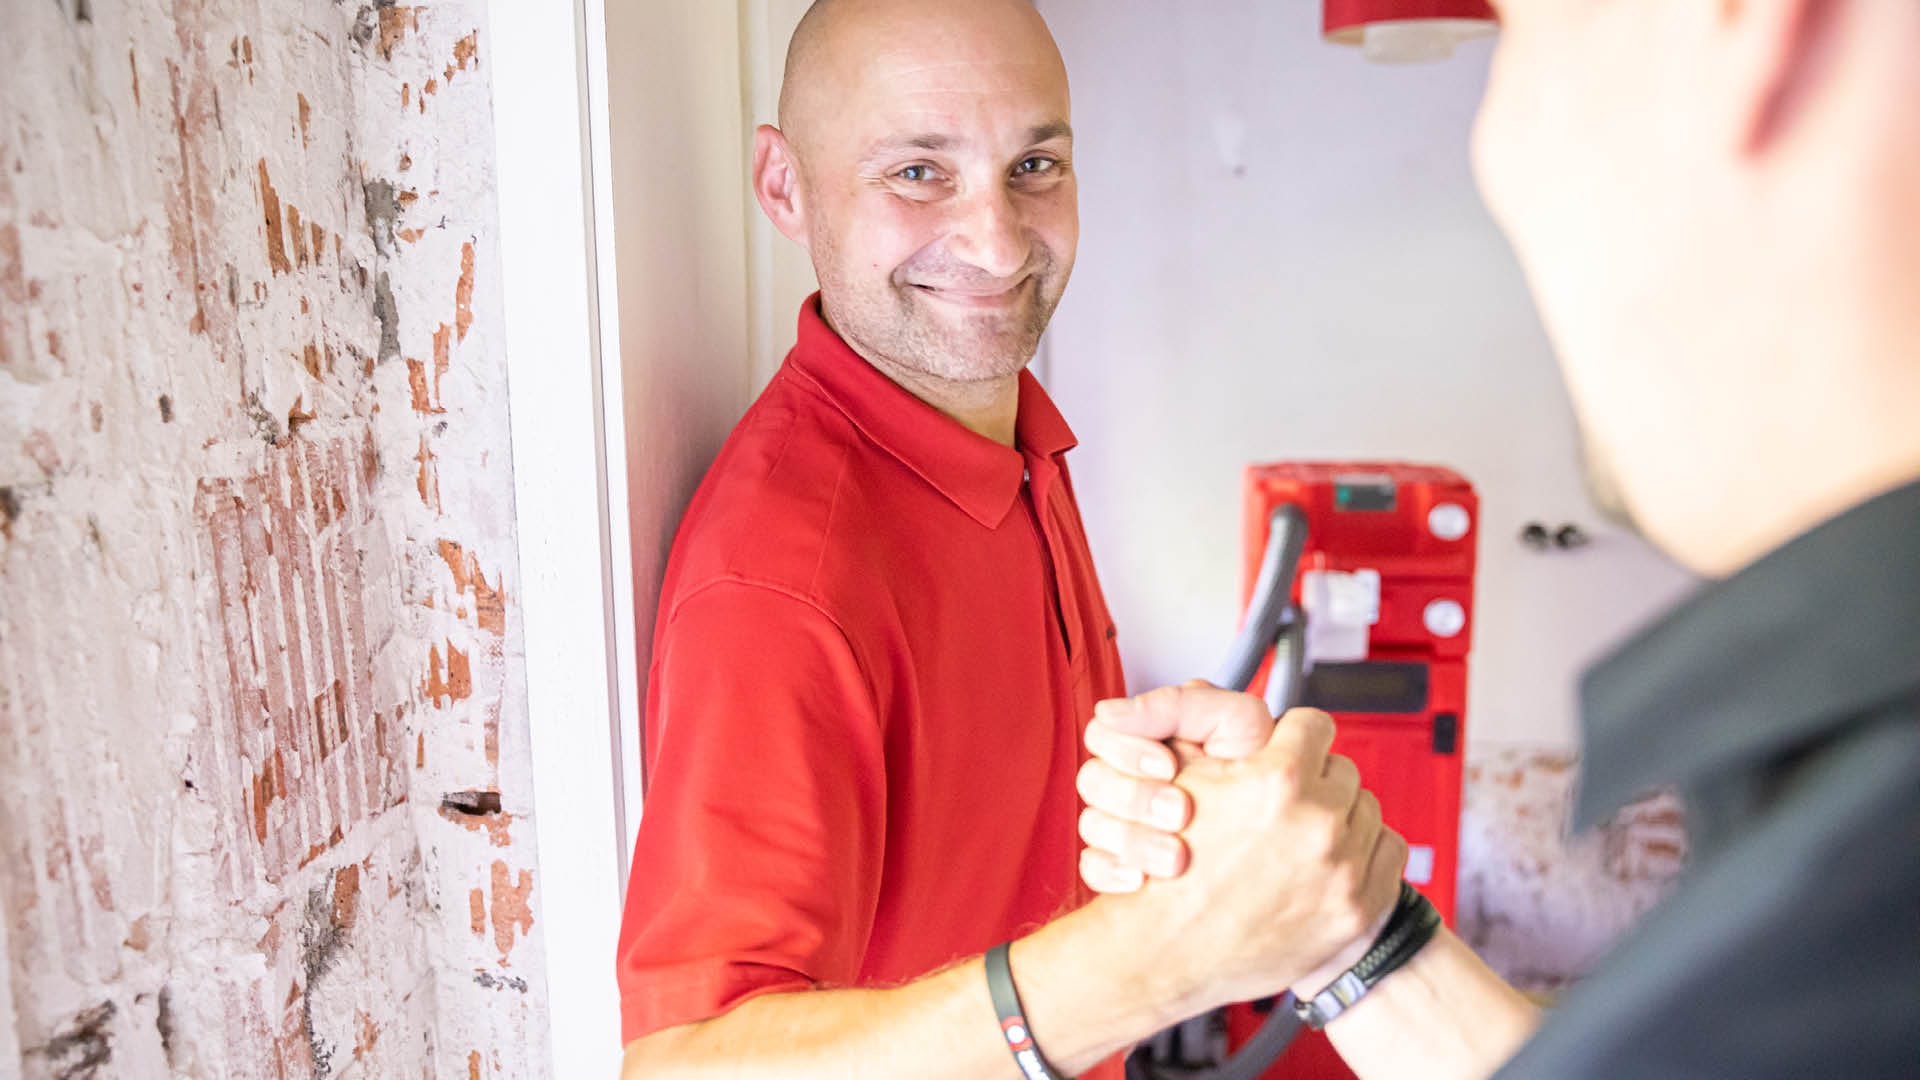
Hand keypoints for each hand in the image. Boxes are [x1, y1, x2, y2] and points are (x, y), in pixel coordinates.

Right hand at [1076, 679, 1274, 890]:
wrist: (1291, 851)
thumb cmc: (1271, 776)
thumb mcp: (1238, 723)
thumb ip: (1180, 705)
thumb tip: (1110, 712)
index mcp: (1153, 738)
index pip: (1103, 732)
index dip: (1129, 749)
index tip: (1169, 767)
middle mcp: (1132, 777)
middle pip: (1092, 779)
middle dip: (1136, 797)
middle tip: (1179, 812)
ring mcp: (1123, 823)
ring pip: (1091, 824)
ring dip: (1132, 839)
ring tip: (1175, 857)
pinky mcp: (1122, 864)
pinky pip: (1092, 868)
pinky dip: (1113, 872)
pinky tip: (1142, 879)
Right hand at [1086, 684, 1408, 1005]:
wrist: (1168, 955)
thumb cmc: (1165, 873)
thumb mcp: (1178, 780)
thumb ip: (1209, 726)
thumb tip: (1220, 693)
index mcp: (1277, 781)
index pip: (1314, 725)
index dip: (1292, 738)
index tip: (1285, 753)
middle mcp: (1318, 823)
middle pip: (1342, 769)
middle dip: (1315, 781)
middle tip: (1284, 805)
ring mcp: (1343, 869)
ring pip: (1366, 809)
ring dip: (1339, 818)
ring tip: (1300, 838)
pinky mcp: (1358, 908)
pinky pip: (1388, 852)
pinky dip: (1364, 854)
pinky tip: (1326, 863)